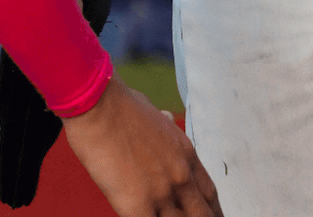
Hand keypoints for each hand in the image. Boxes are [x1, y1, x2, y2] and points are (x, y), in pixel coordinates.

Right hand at [63, 75, 222, 215]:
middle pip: (202, 213)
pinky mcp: (138, 206)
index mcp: (185, 153)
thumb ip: (164, 128)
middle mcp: (180, 175)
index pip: (208, 192)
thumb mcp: (155, 114)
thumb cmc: (120, 105)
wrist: (100, 106)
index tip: (211, 215)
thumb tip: (165, 122)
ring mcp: (161, 193)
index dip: (212, 209)